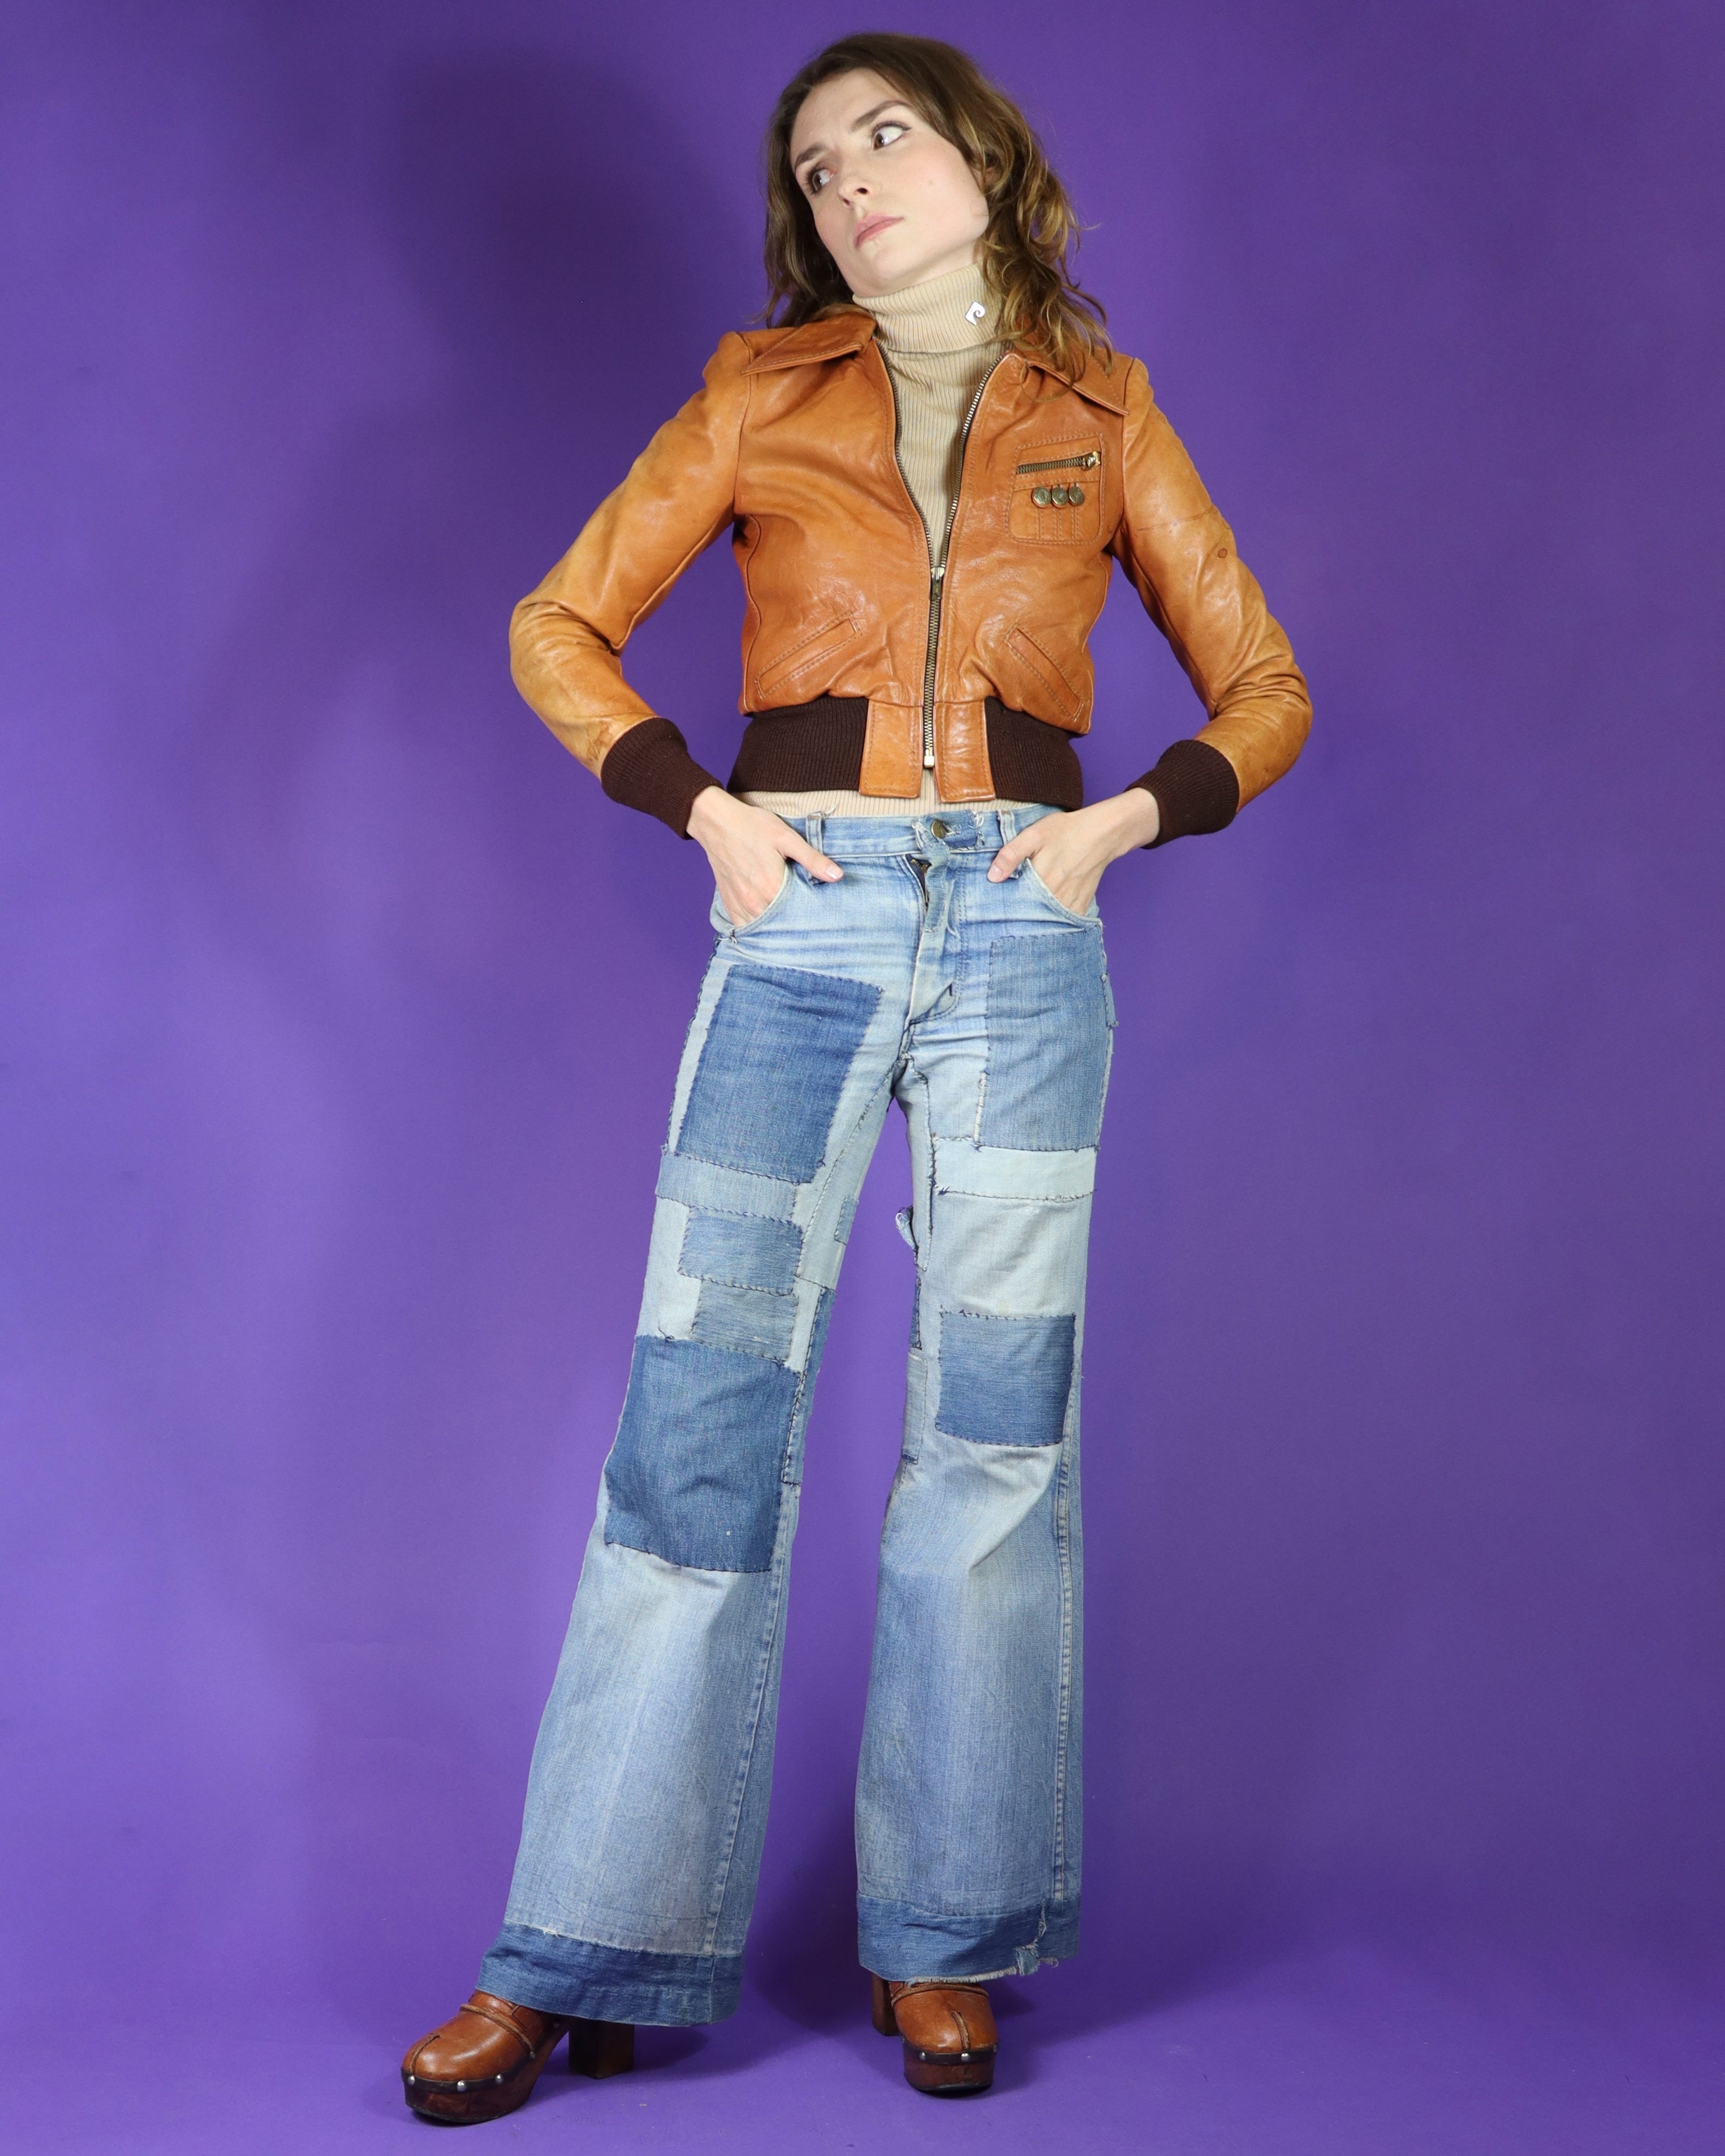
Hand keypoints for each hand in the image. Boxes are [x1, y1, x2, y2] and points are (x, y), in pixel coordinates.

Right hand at [687, 785, 842, 925]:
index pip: (797, 915)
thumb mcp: (787, 838)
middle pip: (780, 925)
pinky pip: (743, 925)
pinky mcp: (728, 902)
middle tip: (806, 923)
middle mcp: (754, 902)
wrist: (716, 822)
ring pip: (761, 929)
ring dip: (774, 929)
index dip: (809, 916)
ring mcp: (739, 904)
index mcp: (772, 888)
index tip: (818, 916)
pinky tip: (766, 922)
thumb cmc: (752, 826)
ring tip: (787, 924)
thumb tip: (837, 876)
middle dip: (793, 925)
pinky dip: (755, 926)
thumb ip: (812, 859)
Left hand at [986, 790, 1159, 911]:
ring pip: (1049, 920)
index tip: (995, 908)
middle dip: (1019, 917)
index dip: (1005, 906)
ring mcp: (1071, 901)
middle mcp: (1056, 895)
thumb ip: (1011, 854)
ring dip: (1037, 921)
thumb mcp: (1034, 834)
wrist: (1103, 832)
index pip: (1016, 902)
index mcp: (1041, 879)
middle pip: (1032, 914)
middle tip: (1007, 916)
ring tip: (1025, 919)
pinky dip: (1057, 922)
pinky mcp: (1082, 902)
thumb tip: (992, 876)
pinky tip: (1047, 918)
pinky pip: (1067, 920)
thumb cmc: (1067, 830)